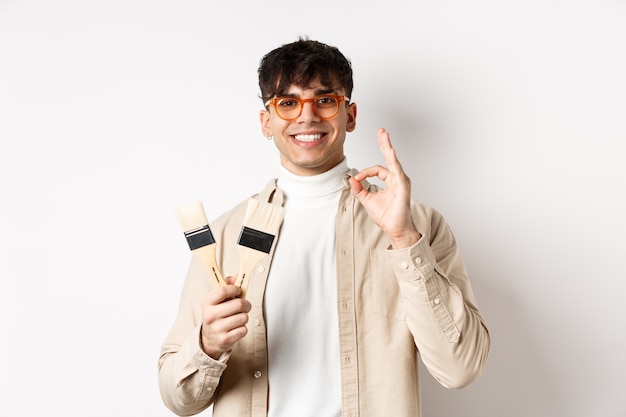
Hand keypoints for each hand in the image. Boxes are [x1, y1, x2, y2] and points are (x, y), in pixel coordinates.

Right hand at [200, 275, 250, 358]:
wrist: (209, 339)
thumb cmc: (217, 314)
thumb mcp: (217, 300)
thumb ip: (227, 285)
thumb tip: (237, 276)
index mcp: (207, 303)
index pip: (223, 290)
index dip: (235, 289)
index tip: (238, 291)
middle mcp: (210, 316)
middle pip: (239, 304)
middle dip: (246, 304)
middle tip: (244, 306)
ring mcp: (217, 329)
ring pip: (244, 317)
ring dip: (244, 317)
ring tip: (238, 318)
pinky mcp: (225, 340)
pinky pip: (244, 330)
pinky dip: (243, 328)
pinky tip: (236, 328)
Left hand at [349, 128, 421, 248]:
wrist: (394, 229)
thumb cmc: (386, 215)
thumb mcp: (366, 200)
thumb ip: (358, 189)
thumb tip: (351, 178)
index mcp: (390, 180)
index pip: (376, 169)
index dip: (364, 172)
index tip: (357, 179)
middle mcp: (397, 178)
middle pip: (389, 157)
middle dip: (384, 143)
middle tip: (381, 130)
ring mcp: (401, 181)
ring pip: (392, 161)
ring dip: (387, 147)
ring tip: (384, 135)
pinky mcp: (403, 186)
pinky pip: (397, 171)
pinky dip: (393, 161)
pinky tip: (390, 152)